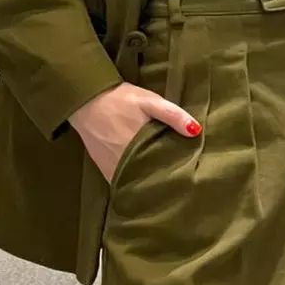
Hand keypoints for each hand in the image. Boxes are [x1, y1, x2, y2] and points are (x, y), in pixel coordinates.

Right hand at [69, 82, 201, 184]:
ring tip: (162, 183)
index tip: (186, 179)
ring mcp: (111, 168)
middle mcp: (123, 164)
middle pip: (148, 181)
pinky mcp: (103, 168)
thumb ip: (173, 115)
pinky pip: (120, 181)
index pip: (161, 172)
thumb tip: (196, 131)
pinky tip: (141, 178)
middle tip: (177, 183)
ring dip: (146, 184)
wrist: (87, 99)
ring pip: (133, 183)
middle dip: (162, 184)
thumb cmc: (122, 99)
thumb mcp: (150, 101)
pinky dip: (131, 182)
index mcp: (138, 149)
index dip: (174, 177)